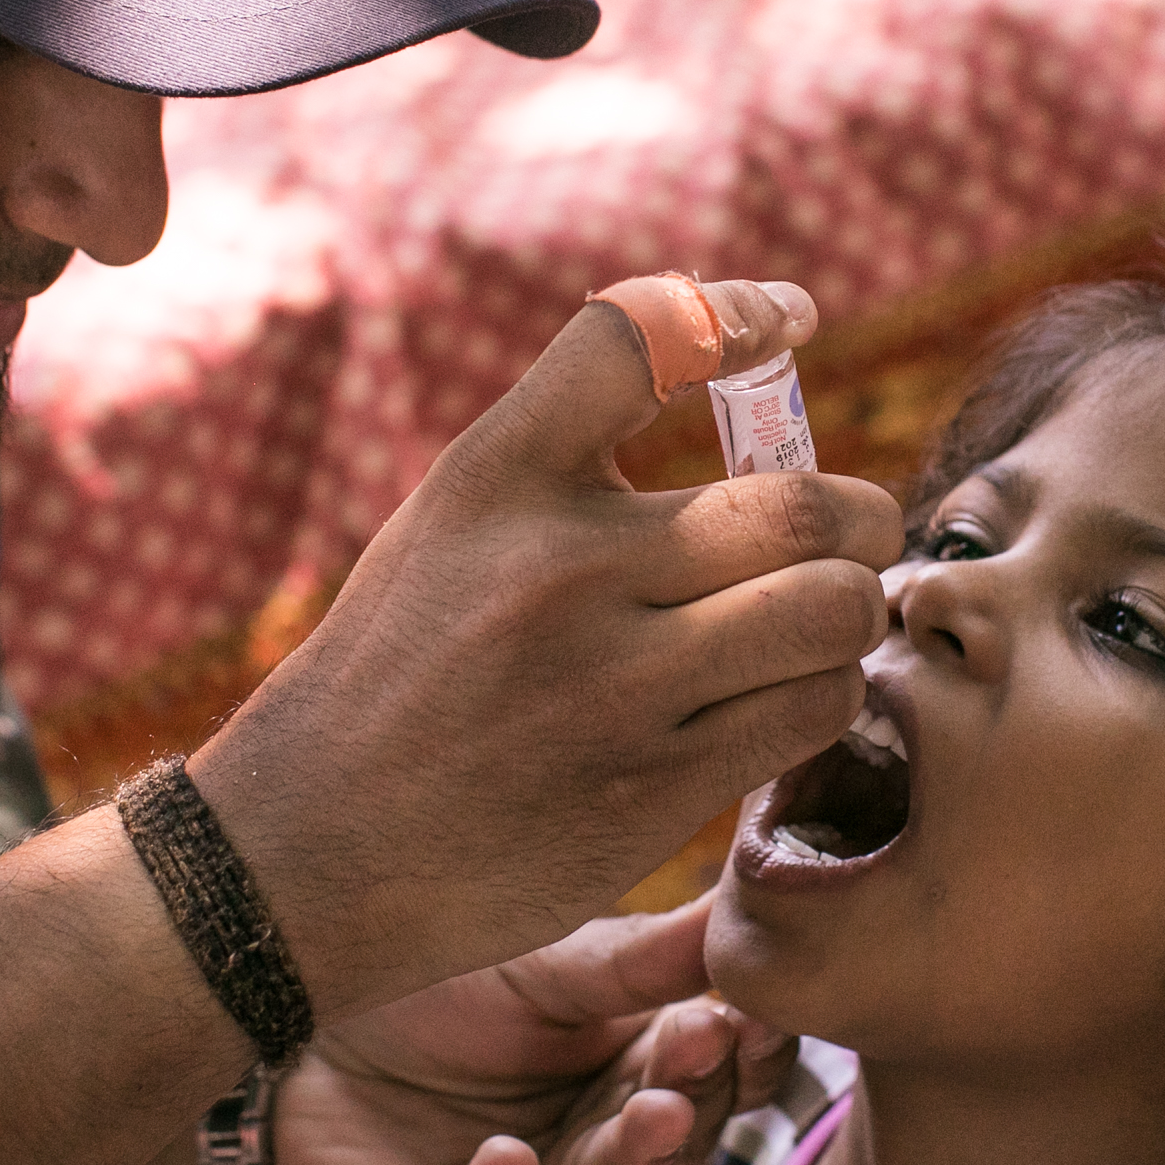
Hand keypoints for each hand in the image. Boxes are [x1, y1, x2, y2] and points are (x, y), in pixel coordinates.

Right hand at [192, 278, 904, 1018]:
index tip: (792, 318)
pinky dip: (822, 694)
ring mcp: (609, 688)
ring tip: (816, 621)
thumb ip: (569, 462)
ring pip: (830, 612)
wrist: (305, 855)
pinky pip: (810, 711)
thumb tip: (755, 402)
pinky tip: (780, 696)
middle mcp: (556, 570)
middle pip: (799, 502)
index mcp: (493, 478)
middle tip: (850, 530)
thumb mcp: (448, 527)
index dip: (740, 309)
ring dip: (849, 611)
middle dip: (859, 514)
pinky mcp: (649, 792)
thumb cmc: (400, 672)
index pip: (643, 336)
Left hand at [275, 895, 794, 1164]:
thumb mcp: (542, 965)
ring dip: (631, 1163)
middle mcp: (621, 1154)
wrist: (300, 1042)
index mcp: (651, 1070)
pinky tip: (504, 1161)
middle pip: (687, 1143)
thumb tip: (743, 899)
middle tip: (701, 1045)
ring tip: (642, 1115)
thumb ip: (639, 958)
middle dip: (697, 1094)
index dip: (749, 1047)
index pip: (732, 1073)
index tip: (749, 1009)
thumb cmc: (435, 993)